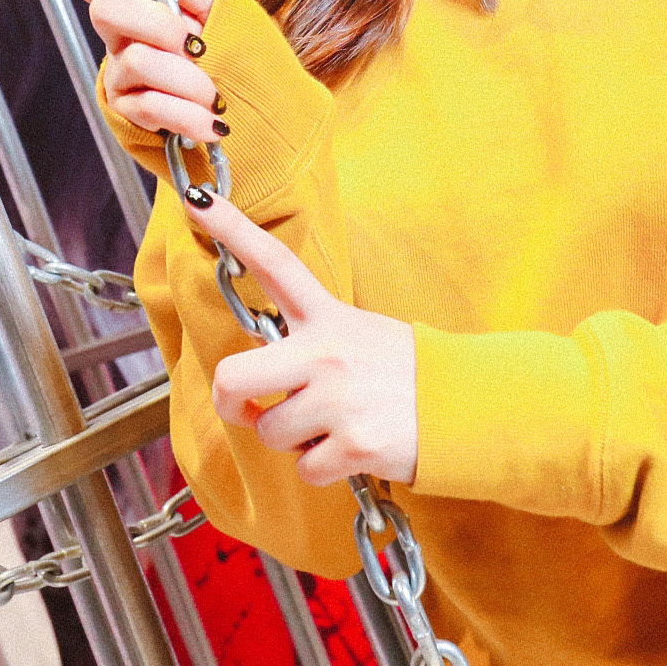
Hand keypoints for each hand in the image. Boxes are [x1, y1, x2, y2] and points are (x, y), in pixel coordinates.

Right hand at [65, 0, 221, 141]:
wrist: (251, 112)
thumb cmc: (229, 56)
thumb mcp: (216, 10)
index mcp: (140, 7)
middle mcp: (123, 38)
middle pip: (106, 10)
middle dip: (158, 24)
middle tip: (196, 44)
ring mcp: (122, 76)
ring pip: (137, 60)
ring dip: (188, 80)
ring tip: (214, 94)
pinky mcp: (128, 114)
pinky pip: (149, 105)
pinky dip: (188, 114)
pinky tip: (210, 122)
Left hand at [193, 187, 418, 487]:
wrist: (470, 408)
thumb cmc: (406, 374)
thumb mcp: (361, 334)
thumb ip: (310, 342)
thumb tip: (258, 378)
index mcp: (328, 318)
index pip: (275, 264)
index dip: (232, 228)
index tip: (196, 196)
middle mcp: (327, 354)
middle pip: (233, 378)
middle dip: (231, 402)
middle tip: (247, 408)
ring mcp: (340, 400)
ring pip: (271, 433)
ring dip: (293, 440)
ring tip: (333, 425)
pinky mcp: (356, 445)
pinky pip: (305, 469)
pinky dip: (323, 468)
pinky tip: (351, 448)